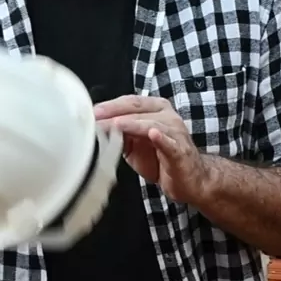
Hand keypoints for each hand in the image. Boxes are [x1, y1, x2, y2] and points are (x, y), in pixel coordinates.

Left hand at [94, 95, 211, 204]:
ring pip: (150, 123)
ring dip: (131, 124)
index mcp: (155, 109)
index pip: (130, 101)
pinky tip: (152, 134)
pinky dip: (161, 138)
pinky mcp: (180, 150)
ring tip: (115, 124)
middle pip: (138, 109)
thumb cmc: (160, 159)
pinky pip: (169, 143)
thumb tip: (96, 128)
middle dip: (115, 112)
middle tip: (96, 117)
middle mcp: (166, 116)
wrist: (190, 179)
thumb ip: (119, 133)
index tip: (91, 111)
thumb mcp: (134, 144)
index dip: (110, 105)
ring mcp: (175, 132)